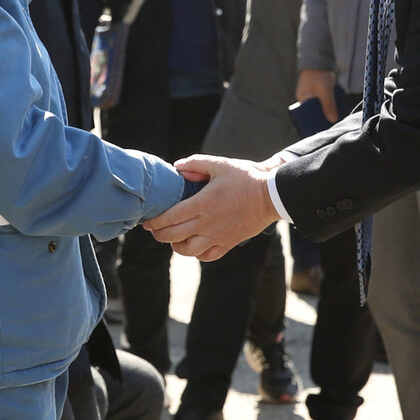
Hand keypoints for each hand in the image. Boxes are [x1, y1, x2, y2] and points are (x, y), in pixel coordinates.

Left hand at [144, 155, 279, 259]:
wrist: (271, 196)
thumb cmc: (245, 178)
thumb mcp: (220, 164)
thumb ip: (196, 163)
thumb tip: (176, 167)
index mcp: (202, 203)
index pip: (170, 217)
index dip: (155, 222)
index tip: (147, 222)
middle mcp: (207, 223)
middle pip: (173, 236)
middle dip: (159, 234)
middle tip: (154, 230)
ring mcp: (218, 236)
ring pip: (188, 250)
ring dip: (175, 246)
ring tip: (172, 239)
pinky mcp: (229, 243)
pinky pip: (207, 256)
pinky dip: (196, 254)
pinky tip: (194, 246)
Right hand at [296, 69, 337, 122]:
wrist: (320, 59)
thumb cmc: (320, 75)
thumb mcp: (325, 91)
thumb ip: (329, 105)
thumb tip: (333, 120)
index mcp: (302, 99)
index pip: (306, 115)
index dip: (313, 122)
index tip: (322, 127)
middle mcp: (303, 97)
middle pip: (311, 112)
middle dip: (320, 117)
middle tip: (330, 122)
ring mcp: (309, 93)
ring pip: (316, 106)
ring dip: (324, 110)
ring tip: (333, 115)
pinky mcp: (315, 89)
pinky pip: (319, 100)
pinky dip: (325, 103)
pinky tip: (333, 106)